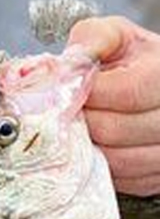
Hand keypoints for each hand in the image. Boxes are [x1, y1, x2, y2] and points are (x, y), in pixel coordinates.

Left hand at [68, 16, 159, 196]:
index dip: (89, 94)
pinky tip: (94, 147)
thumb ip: (93, 39)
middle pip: (115, 130)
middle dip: (81, 122)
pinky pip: (122, 180)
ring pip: (116, 160)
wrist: (152, 90)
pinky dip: (100, 167)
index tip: (69, 92)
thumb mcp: (115, 37)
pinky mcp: (158, 177)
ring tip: (79, 129)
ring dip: (87, 147)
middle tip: (67, 113)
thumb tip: (67, 64)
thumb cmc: (130, 62)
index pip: (127, 92)